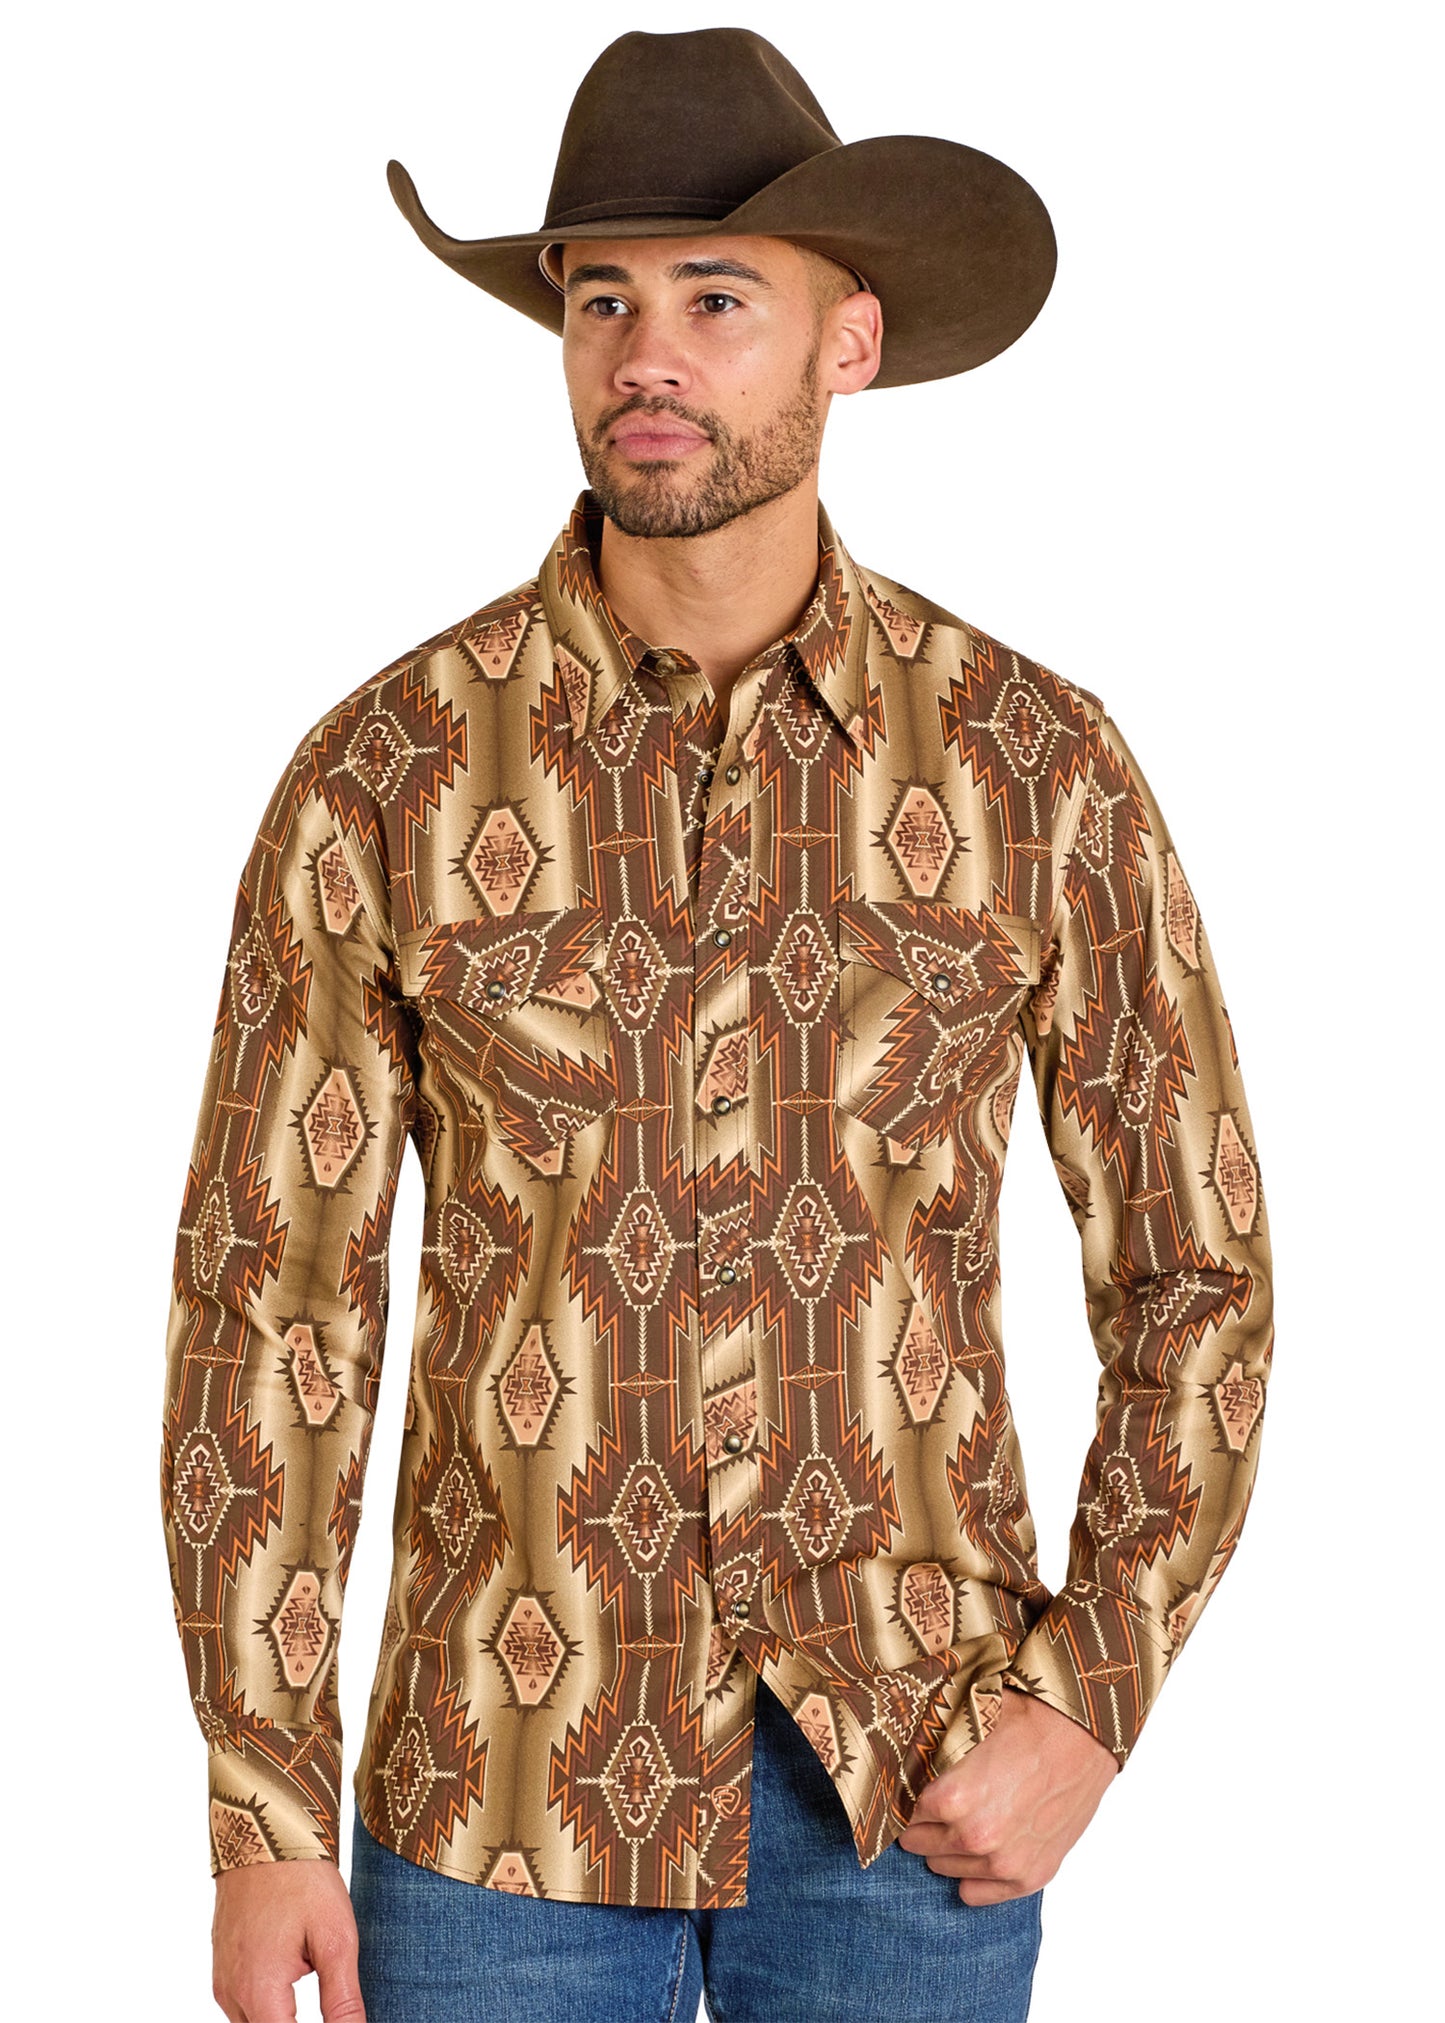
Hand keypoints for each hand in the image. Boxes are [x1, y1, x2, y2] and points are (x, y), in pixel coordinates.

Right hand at [211, 1859, 365, 2021]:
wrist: (266, 1831)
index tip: (338, 2017)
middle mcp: (232, 1993)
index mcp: (260, 1991)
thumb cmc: (302, 1879)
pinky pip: (241, 2004)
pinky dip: (267, 2003)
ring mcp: (223, 1979)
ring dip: (280, 2017)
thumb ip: (342, 2000)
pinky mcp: (222, 1965)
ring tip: (310, 1976)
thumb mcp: (336, 1938)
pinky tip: (292, 1974)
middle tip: (330, 2004)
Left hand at [896, 1686, 1118, 1903]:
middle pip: (917, 1844)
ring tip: (963, 1816)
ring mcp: (1004, 1862)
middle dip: (922, 1823)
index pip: (899, 1812)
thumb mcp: (965, 1721)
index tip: (907, 1790)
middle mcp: (975, 1837)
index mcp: (952, 1797)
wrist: (1082, 1734)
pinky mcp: (1029, 1876)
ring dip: (945, 1847)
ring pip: (943, 1868)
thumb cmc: (1024, 1719)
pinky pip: (975, 1894)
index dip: (901, 1797)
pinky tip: (980, 1846)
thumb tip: (888, 1751)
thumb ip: (925, 1747)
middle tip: (937, 1801)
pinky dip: (972, 1875)